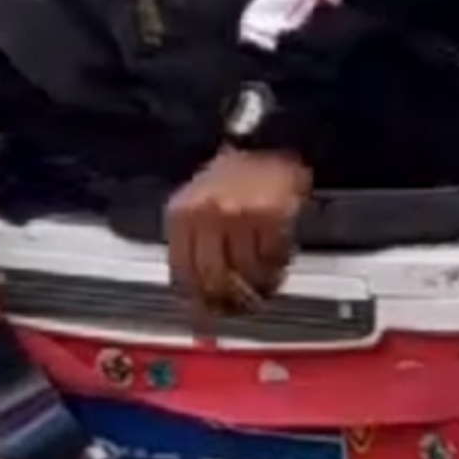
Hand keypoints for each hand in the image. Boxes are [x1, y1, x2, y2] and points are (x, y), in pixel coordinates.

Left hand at [165, 147, 311, 318]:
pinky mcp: (270, 215)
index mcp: (180, 215)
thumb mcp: (195, 207)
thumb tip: (196, 300)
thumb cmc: (228, 180)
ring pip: (248, 272)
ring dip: (259, 287)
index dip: (197, 301)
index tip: (208, 314)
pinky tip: (277, 263)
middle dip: (230, 302)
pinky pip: (274, 258)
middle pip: (214, 279)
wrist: (262, 144)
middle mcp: (206, 216)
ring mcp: (238, 215)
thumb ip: (192, 249)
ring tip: (264, 285)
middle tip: (242, 307)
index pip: (182, 273)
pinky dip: (277, 268)